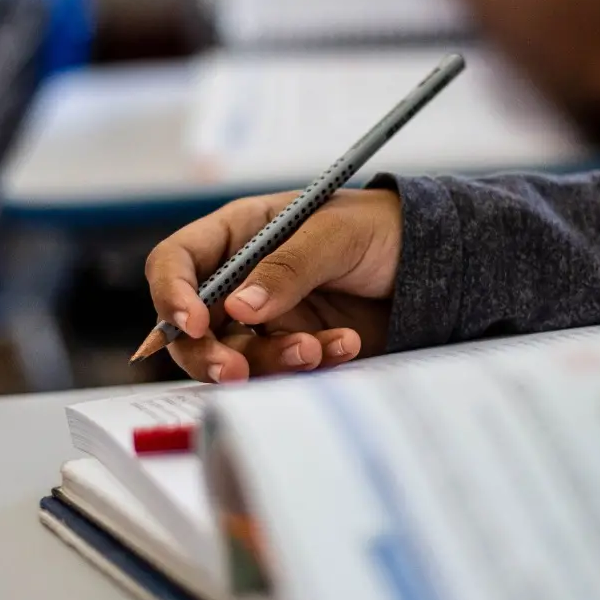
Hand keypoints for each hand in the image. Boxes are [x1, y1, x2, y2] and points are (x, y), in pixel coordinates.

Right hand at [143, 189, 403, 382]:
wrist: (428, 262)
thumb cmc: (377, 227)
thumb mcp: (333, 232)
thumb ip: (287, 267)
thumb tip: (238, 307)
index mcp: (236, 234)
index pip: (176, 262)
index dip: (172, 293)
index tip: (192, 323)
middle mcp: (239, 279)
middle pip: (191, 327)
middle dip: (207, 353)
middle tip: (235, 372)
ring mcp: (266, 318)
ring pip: (236, 356)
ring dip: (270, 359)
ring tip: (316, 347)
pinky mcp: (295, 347)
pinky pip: (284, 369)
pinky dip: (312, 363)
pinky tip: (346, 344)